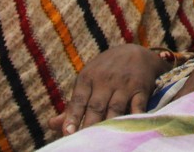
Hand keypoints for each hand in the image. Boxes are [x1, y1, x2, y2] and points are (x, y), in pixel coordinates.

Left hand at [49, 44, 164, 135]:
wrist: (136, 51)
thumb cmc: (106, 70)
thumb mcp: (88, 80)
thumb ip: (72, 105)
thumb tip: (52, 125)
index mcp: (88, 77)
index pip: (78, 100)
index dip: (73, 116)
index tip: (68, 132)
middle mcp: (105, 80)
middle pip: (96, 106)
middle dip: (89, 125)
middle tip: (84, 141)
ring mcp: (124, 84)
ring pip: (115, 108)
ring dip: (109, 124)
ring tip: (103, 140)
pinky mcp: (141, 89)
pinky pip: (138, 106)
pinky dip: (134, 117)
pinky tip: (129, 128)